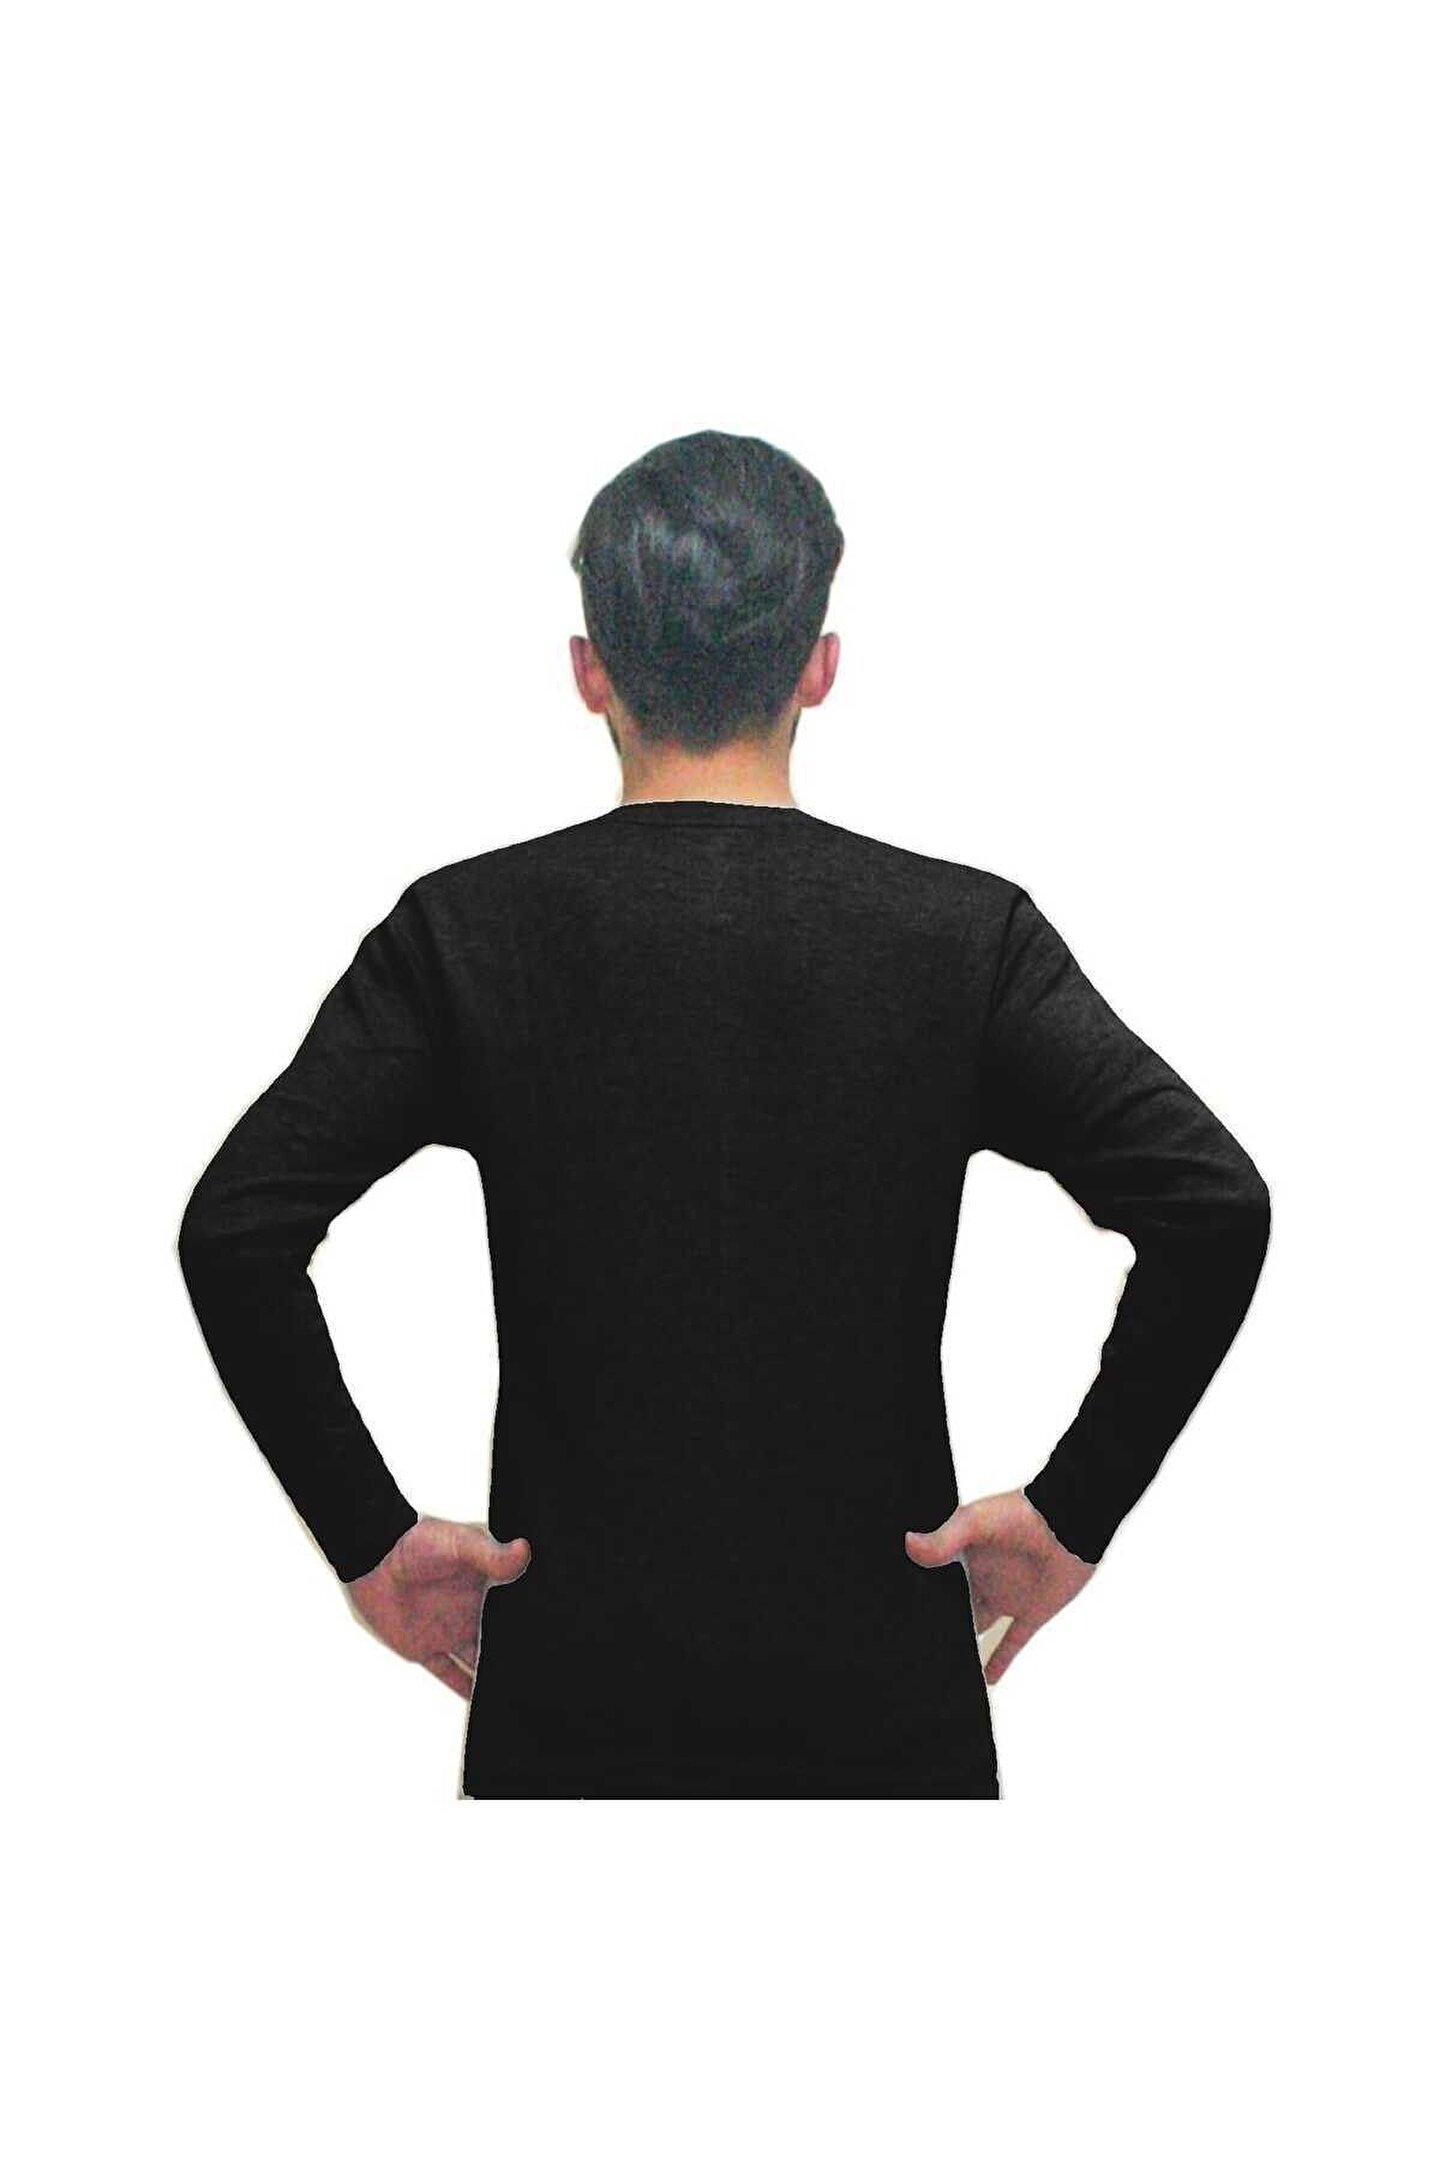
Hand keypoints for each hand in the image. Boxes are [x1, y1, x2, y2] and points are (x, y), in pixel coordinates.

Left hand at [343, 1515, 532, 1698]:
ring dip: (495, 1676)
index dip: (535, 1623)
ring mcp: (450, 1630)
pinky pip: (449, 1673)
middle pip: (501, 1639)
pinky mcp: (426, 1648)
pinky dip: (464, 1688)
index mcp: (487, 1585)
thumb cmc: (418, 1540)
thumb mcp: (460, 1544)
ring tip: (520, 1696)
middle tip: (547, 1677)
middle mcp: (473, 1610)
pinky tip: (482, 1704)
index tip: (558, 1638)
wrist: (373, 1556)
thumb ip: (490, 1555)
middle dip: (519, 1655)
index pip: (517, 1610)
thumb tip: (524, 1551)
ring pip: (479, 1661)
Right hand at [905, 1488, 1096, 1682]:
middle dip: (939, 1619)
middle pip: (954, 1603)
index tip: (899, 1610)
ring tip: (943, 1664)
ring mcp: (1006, 1595)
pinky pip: (1012, 1641)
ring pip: (979, 1624)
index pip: (935, 1576)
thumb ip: (944, 1538)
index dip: (920, 1591)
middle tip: (916, 1643)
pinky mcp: (1030, 1612)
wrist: (1070, 1526)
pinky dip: (999, 1661)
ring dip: (965, 1642)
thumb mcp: (975, 1522)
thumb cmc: (1023, 1514)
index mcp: (964, 1552)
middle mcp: (983, 1576)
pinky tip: (986, 1678)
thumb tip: (909, 1546)